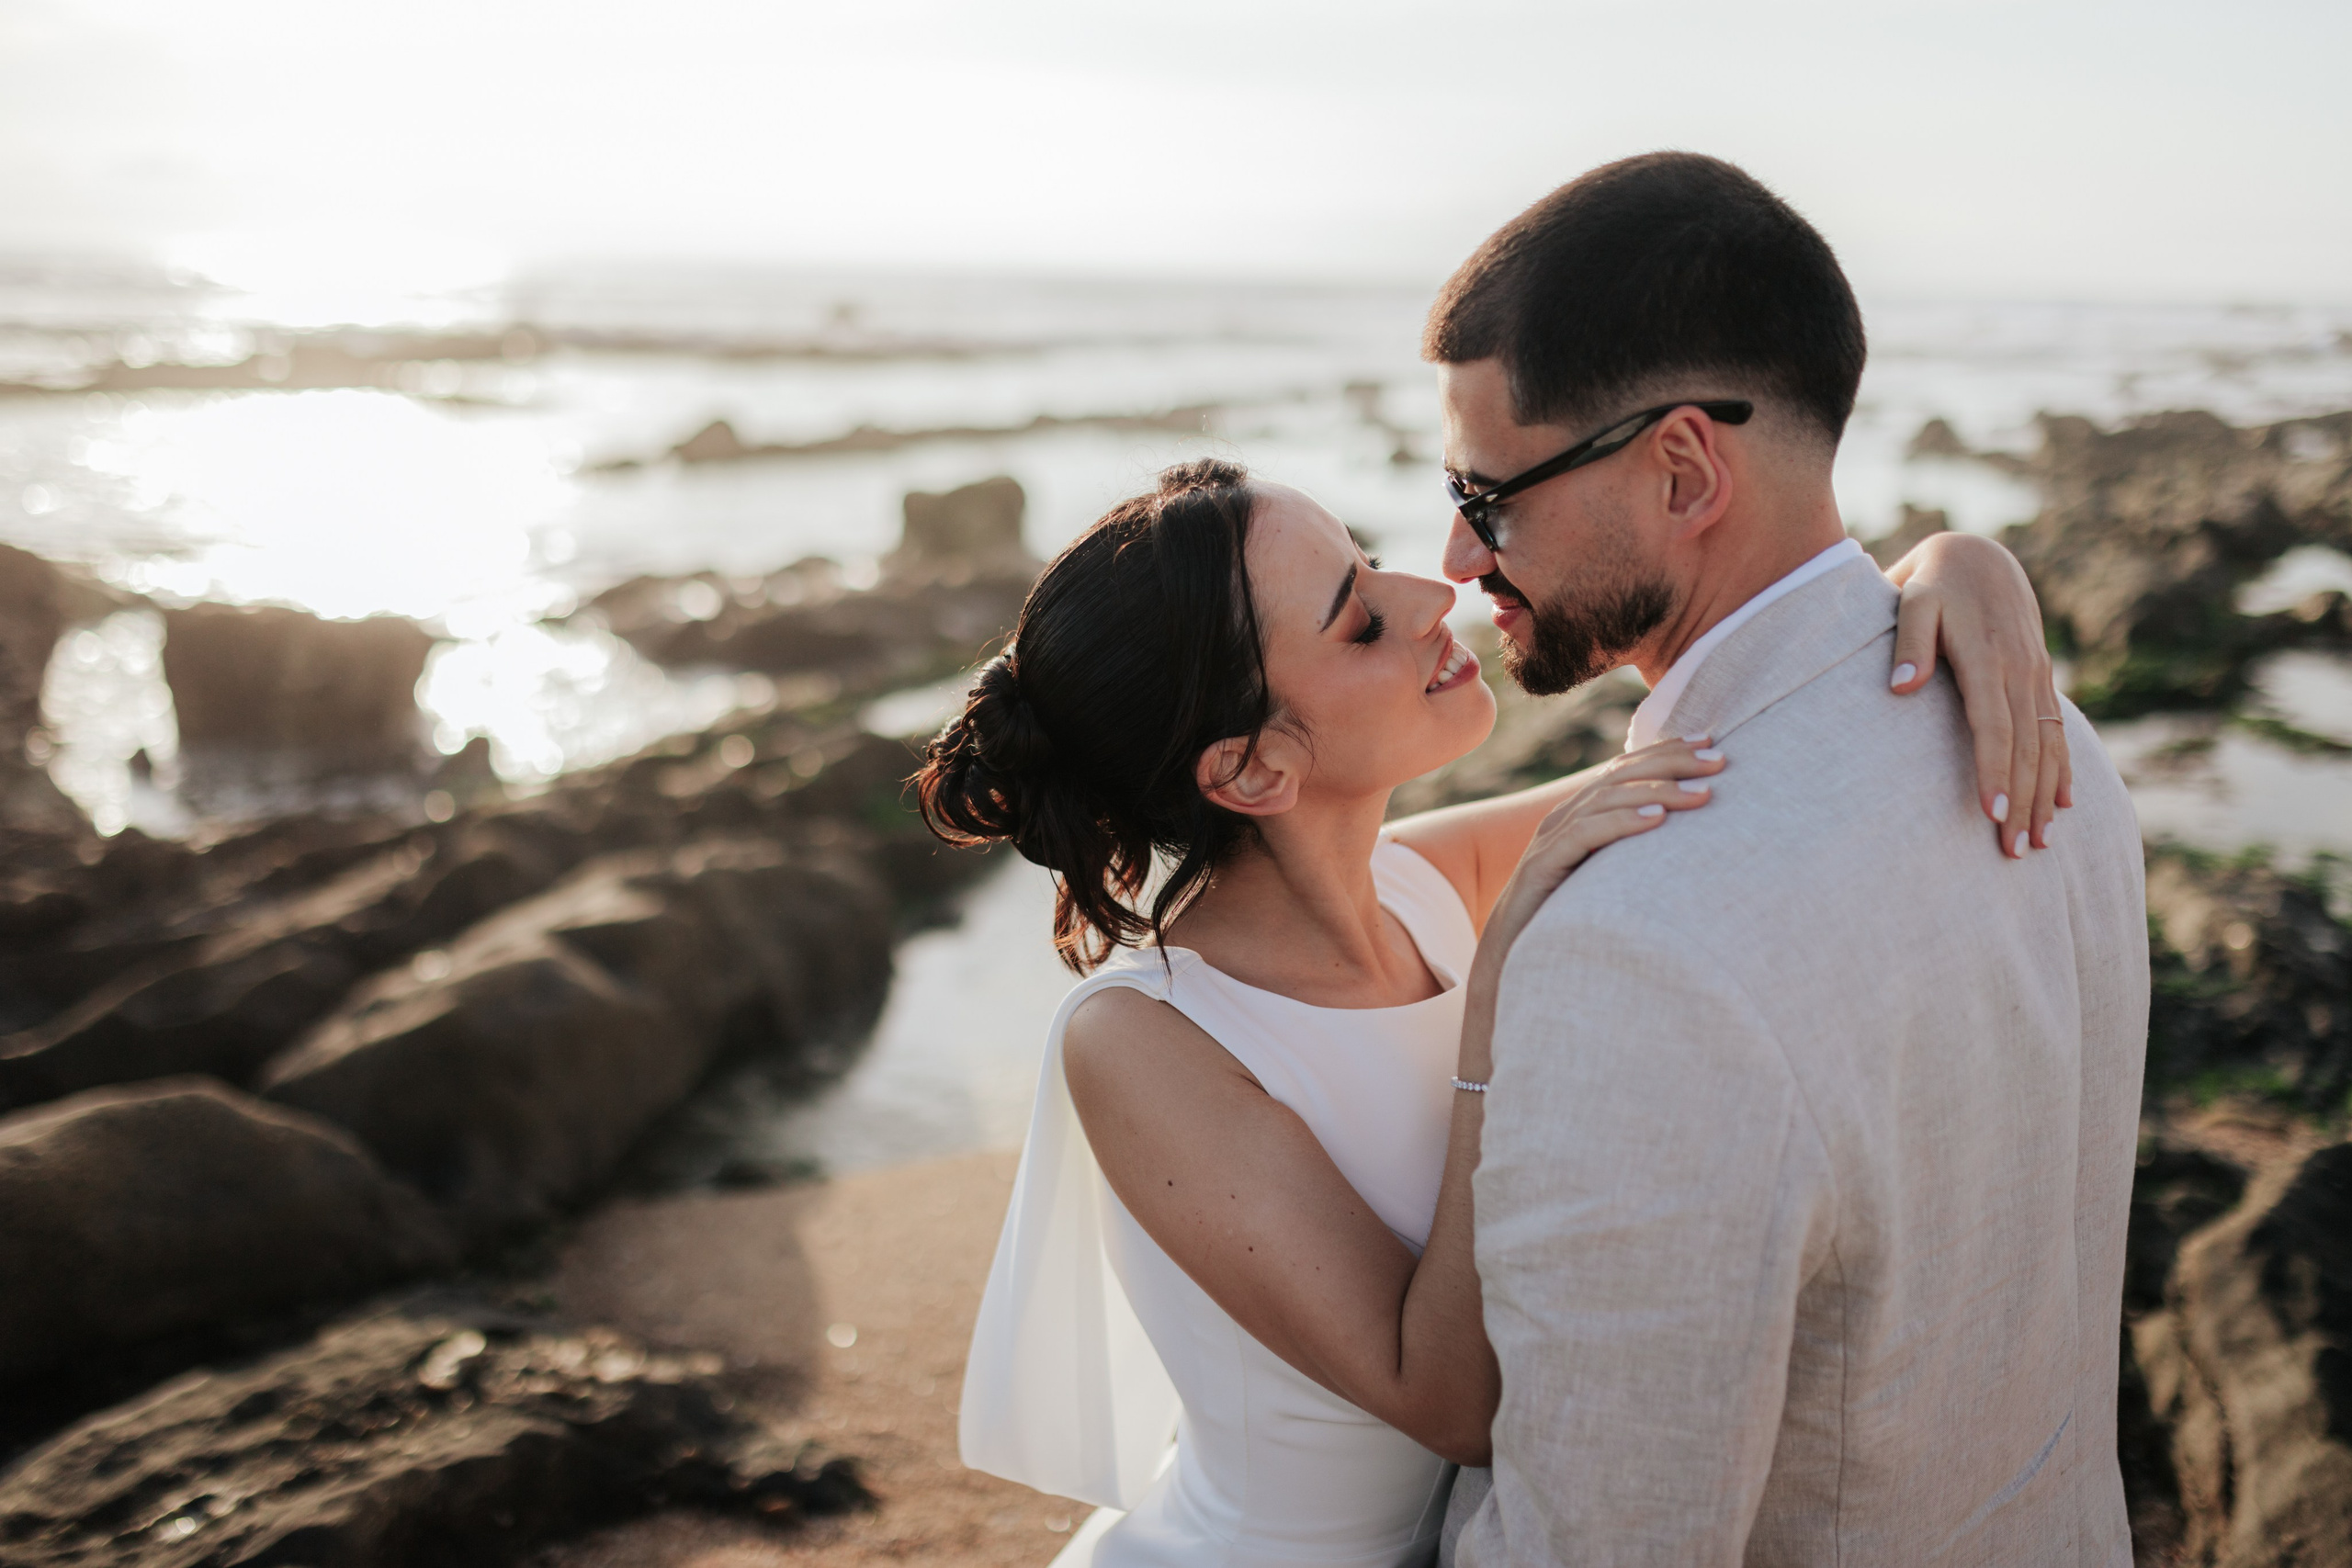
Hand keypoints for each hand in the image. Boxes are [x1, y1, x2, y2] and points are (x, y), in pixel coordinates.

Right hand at [1461, 738, 1723, 1077]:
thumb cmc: (1565, 925)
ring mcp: (1549, 842)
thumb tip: (1690, 846)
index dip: (1668, 751)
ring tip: (1702, 794)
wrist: (1508, 965)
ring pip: (1607, 799)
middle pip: (1621, 775)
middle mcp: (1563, 820)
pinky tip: (1657, 820)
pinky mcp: (1541, 868)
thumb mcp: (1607, 883)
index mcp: (1580, 816)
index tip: (1713, 743)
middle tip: (1720, 759)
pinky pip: (1585, 835)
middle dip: (1673, 762)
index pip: (1627, 769)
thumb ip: (1634, 857)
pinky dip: (1622, 822)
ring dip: (1658, 791)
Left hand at [1885, 531, 2070, 857]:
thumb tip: (1900, 688)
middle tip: (2014, 851)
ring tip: (2038, 843)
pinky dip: (2061, 769)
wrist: (1977, 555)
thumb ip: (1907, 642)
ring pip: (2046, 745)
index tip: (1991, 814)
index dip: (1994, 771)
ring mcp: (2035, 675)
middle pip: (2025, 747)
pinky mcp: (2040, 678)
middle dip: (2022, 802)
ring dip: (2044, 796)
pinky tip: (2063, 805)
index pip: (1992, 726)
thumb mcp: (1911, 601)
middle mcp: (2020, 670)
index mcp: (1987, 656)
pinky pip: (2056, 730)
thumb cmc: (1931, 583)